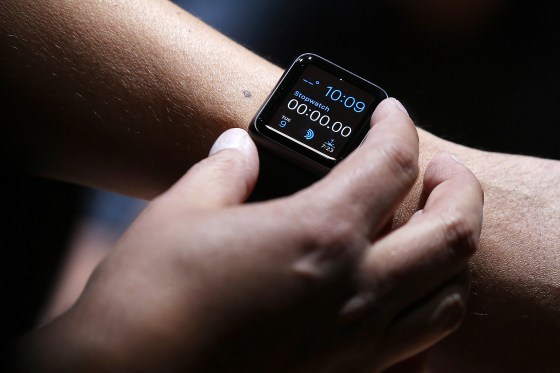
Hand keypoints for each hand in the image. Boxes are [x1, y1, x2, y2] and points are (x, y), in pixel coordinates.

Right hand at [21, 98, 482, 371]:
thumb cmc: (149, 300)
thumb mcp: (180, 213)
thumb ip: (222, 171)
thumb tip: (236, 147)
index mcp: (319, 236)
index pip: (391, 162)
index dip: (397, 125)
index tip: (388, 113)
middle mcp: (354, 292)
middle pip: (454, 232)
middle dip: (459, 188)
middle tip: (438, 170)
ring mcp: (356, 345)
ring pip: (450, 298)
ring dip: (452, 255)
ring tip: (429, 233)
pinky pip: (418, 350)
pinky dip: (424, 315)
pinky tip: (400, 300)